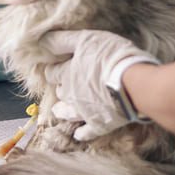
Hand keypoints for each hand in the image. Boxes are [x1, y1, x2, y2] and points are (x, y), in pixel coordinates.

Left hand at [41, 30, 157, 140]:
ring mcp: (84, 111)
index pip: (52, 73)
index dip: (52, 70)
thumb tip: (42, 41)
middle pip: (61, 92)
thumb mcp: (85, 40)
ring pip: (68, 113)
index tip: (52, 69)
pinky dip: (82, 133)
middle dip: (61, 89)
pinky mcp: (99, 123)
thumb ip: (63, 40)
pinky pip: (88, 131)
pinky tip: (78, 135)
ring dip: (63, 112)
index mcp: (67, 74)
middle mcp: (71, 94)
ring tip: (57, 112)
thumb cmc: (110, 56)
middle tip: (61, 88)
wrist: (132, 83)